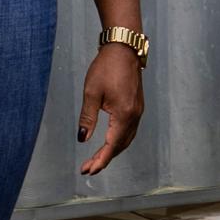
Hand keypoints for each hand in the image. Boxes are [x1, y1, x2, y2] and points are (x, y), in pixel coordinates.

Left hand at [78, 41, 144, 174]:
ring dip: (112, 150)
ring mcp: (138, 110)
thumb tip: (82, 138)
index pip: (112, 145)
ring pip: (127, 138)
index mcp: (124, 114)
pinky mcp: (137, 105)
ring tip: (96, 159)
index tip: (87, 170)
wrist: (123, 49)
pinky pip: (129, 130)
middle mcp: (135, 115)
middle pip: (121, 145)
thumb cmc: (106, 68)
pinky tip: (109, 141)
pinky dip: (119, 140)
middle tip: (88, 167)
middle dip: (105, 158)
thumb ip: (87, 118)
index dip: (100, 160)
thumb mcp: (91, 93)